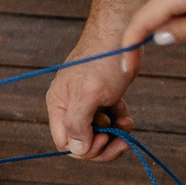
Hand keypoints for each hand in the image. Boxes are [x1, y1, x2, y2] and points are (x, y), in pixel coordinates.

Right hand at [46, 29, 136, 160]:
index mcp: (59, 105)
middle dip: (104, 144)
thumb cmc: (103, 61)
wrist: (122, 35)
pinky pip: (108, 121)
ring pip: (97, 134)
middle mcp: (69, 106)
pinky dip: (119, 121)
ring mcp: (86, 103)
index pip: (65, 142)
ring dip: (114, 134)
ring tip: (126, 123)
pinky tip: (125, 113)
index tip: (104, 138)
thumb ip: (78, 123)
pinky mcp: (101, 99)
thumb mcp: (90, 94)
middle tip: (121, 138)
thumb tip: (76, 150)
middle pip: (82, 142)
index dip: (85, 148)